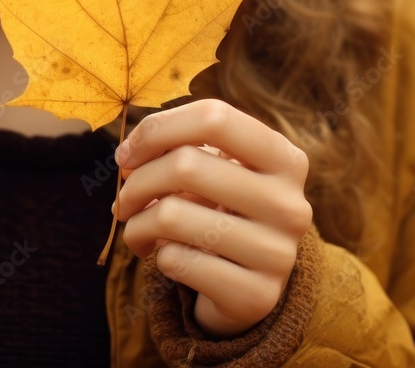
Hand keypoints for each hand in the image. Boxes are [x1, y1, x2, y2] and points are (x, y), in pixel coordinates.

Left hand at [113, 98, 311, 337]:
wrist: (251, 288)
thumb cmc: (222, 213)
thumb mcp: (216, 173)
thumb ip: (177, 150)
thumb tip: (127, 157)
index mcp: (285, 159)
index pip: (215, 117)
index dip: (157, 129)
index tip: (126, 154)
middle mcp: (290, 203)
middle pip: (186, 164)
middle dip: (137, 181)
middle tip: (125, 200)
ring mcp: (278, 253)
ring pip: (172, 215)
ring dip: (137, 224)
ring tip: (138, 230)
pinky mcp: (256, 296)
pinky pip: (177, 261)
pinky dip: (157, 257)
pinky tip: (166, 258)